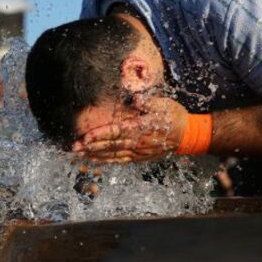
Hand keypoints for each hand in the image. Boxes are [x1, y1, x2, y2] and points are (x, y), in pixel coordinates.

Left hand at [73, 95, 188, 163]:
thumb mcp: (163, 105)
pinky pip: (121, 161)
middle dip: (91, 147)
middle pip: (111, 146)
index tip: (86, 137)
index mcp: (141, 128)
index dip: (100, 135)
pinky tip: (97, 161)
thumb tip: (134, 99)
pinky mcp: (140, 158)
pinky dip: (108, 161)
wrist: (187, 135)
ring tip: (80, 156)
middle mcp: (138, 143)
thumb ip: (147, 103)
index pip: (117, 132)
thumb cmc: (174, 117)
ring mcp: (138, 152)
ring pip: (114, 155)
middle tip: (75, 148)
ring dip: (96, 155)